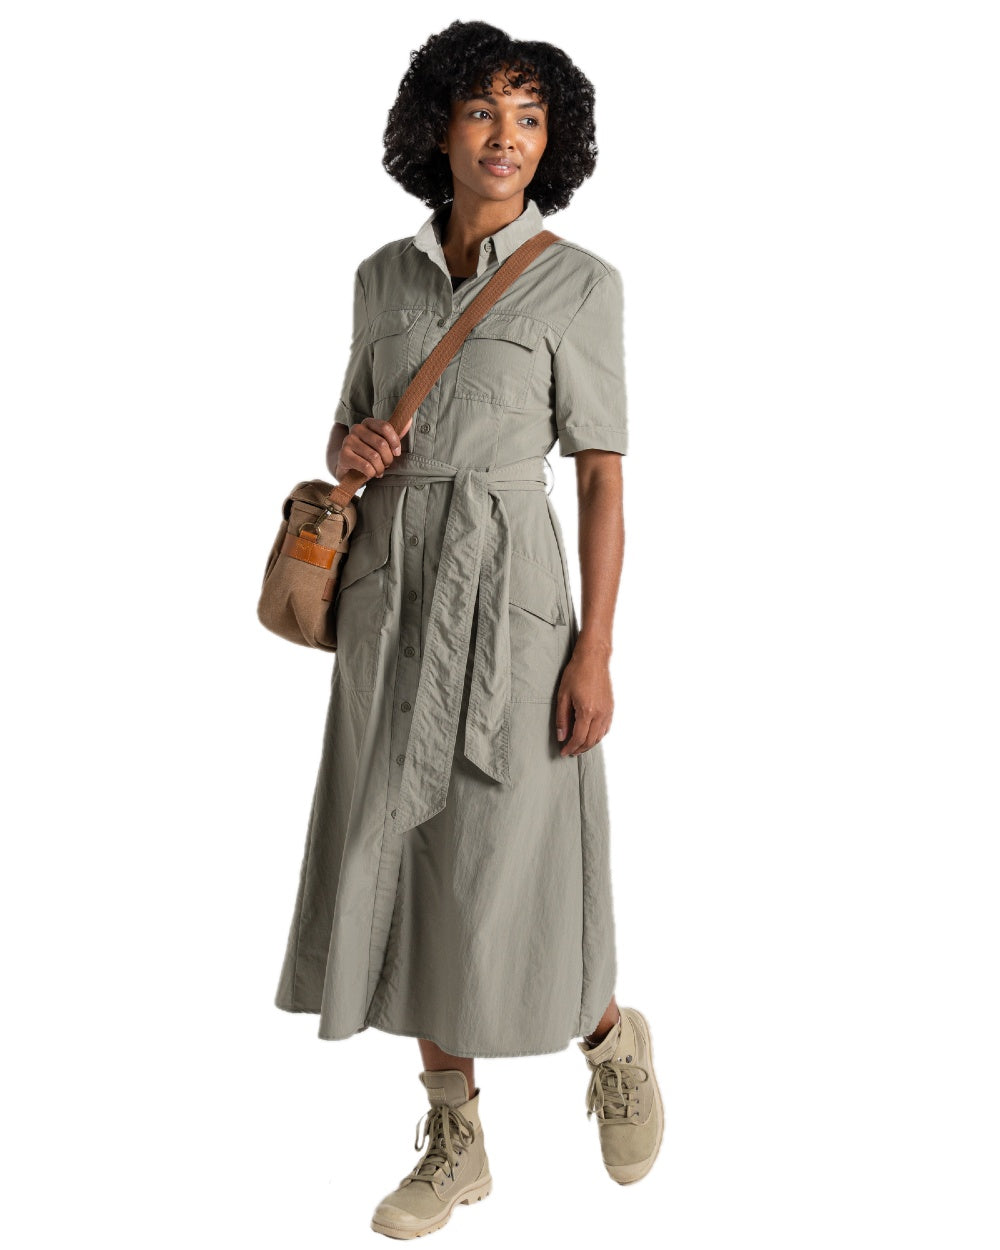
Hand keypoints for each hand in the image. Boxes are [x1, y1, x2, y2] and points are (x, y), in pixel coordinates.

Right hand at [336, 416, 410, 481]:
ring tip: (379, 471)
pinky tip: (371, 474)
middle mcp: (356, 429)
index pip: (385, 427)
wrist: (348, 469)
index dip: (395, 442)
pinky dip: (372, 473)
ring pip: (374, 457)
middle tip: (387, 465)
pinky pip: (366, 466)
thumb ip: (395, 434)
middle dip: (388, 459)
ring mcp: (348, 441)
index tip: (397, 453)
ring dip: (380, 468)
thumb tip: (410, 420)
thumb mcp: (383, 444)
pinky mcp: (343, 455)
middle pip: (381, 444)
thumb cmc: (369, 455)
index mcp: (367, 422)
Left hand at [555, 640, 613, 755]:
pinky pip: (606, 728)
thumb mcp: (563, 696)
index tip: (564, 752)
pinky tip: (590, 736)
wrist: (593, 659)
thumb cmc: (576, 673)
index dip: (570, 747)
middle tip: (570, 752)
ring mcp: (607, 711)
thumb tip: (561, 736)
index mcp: (587, 711)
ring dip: (589, 744)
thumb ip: (562, 718)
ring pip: (600, 736)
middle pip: (590, 740)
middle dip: (580, 749)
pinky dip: (598, 736)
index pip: (579, 738)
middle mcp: (600, 713)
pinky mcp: (611, 707)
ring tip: (579, 746)